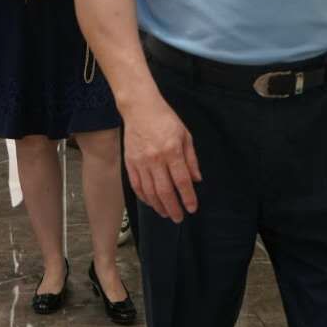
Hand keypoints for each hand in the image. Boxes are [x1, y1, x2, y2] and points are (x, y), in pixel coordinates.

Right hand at [124, 93, 201, 222]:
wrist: (140, 108)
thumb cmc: (165, 119)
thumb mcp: (185, 135)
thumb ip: (191, 159)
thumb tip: (196, 179)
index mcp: (172, 151)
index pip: (182, 181)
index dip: (188, 197)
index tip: (192, 208)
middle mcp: (155, 158)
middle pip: (165, 191)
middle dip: (173, 208)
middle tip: (179, 217)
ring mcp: (140, 161)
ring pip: (149, 192)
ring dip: (159, 206)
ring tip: (166, 213)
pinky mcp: (130, 162)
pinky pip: (136, 185)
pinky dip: (144, 197)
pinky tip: (151, 203)